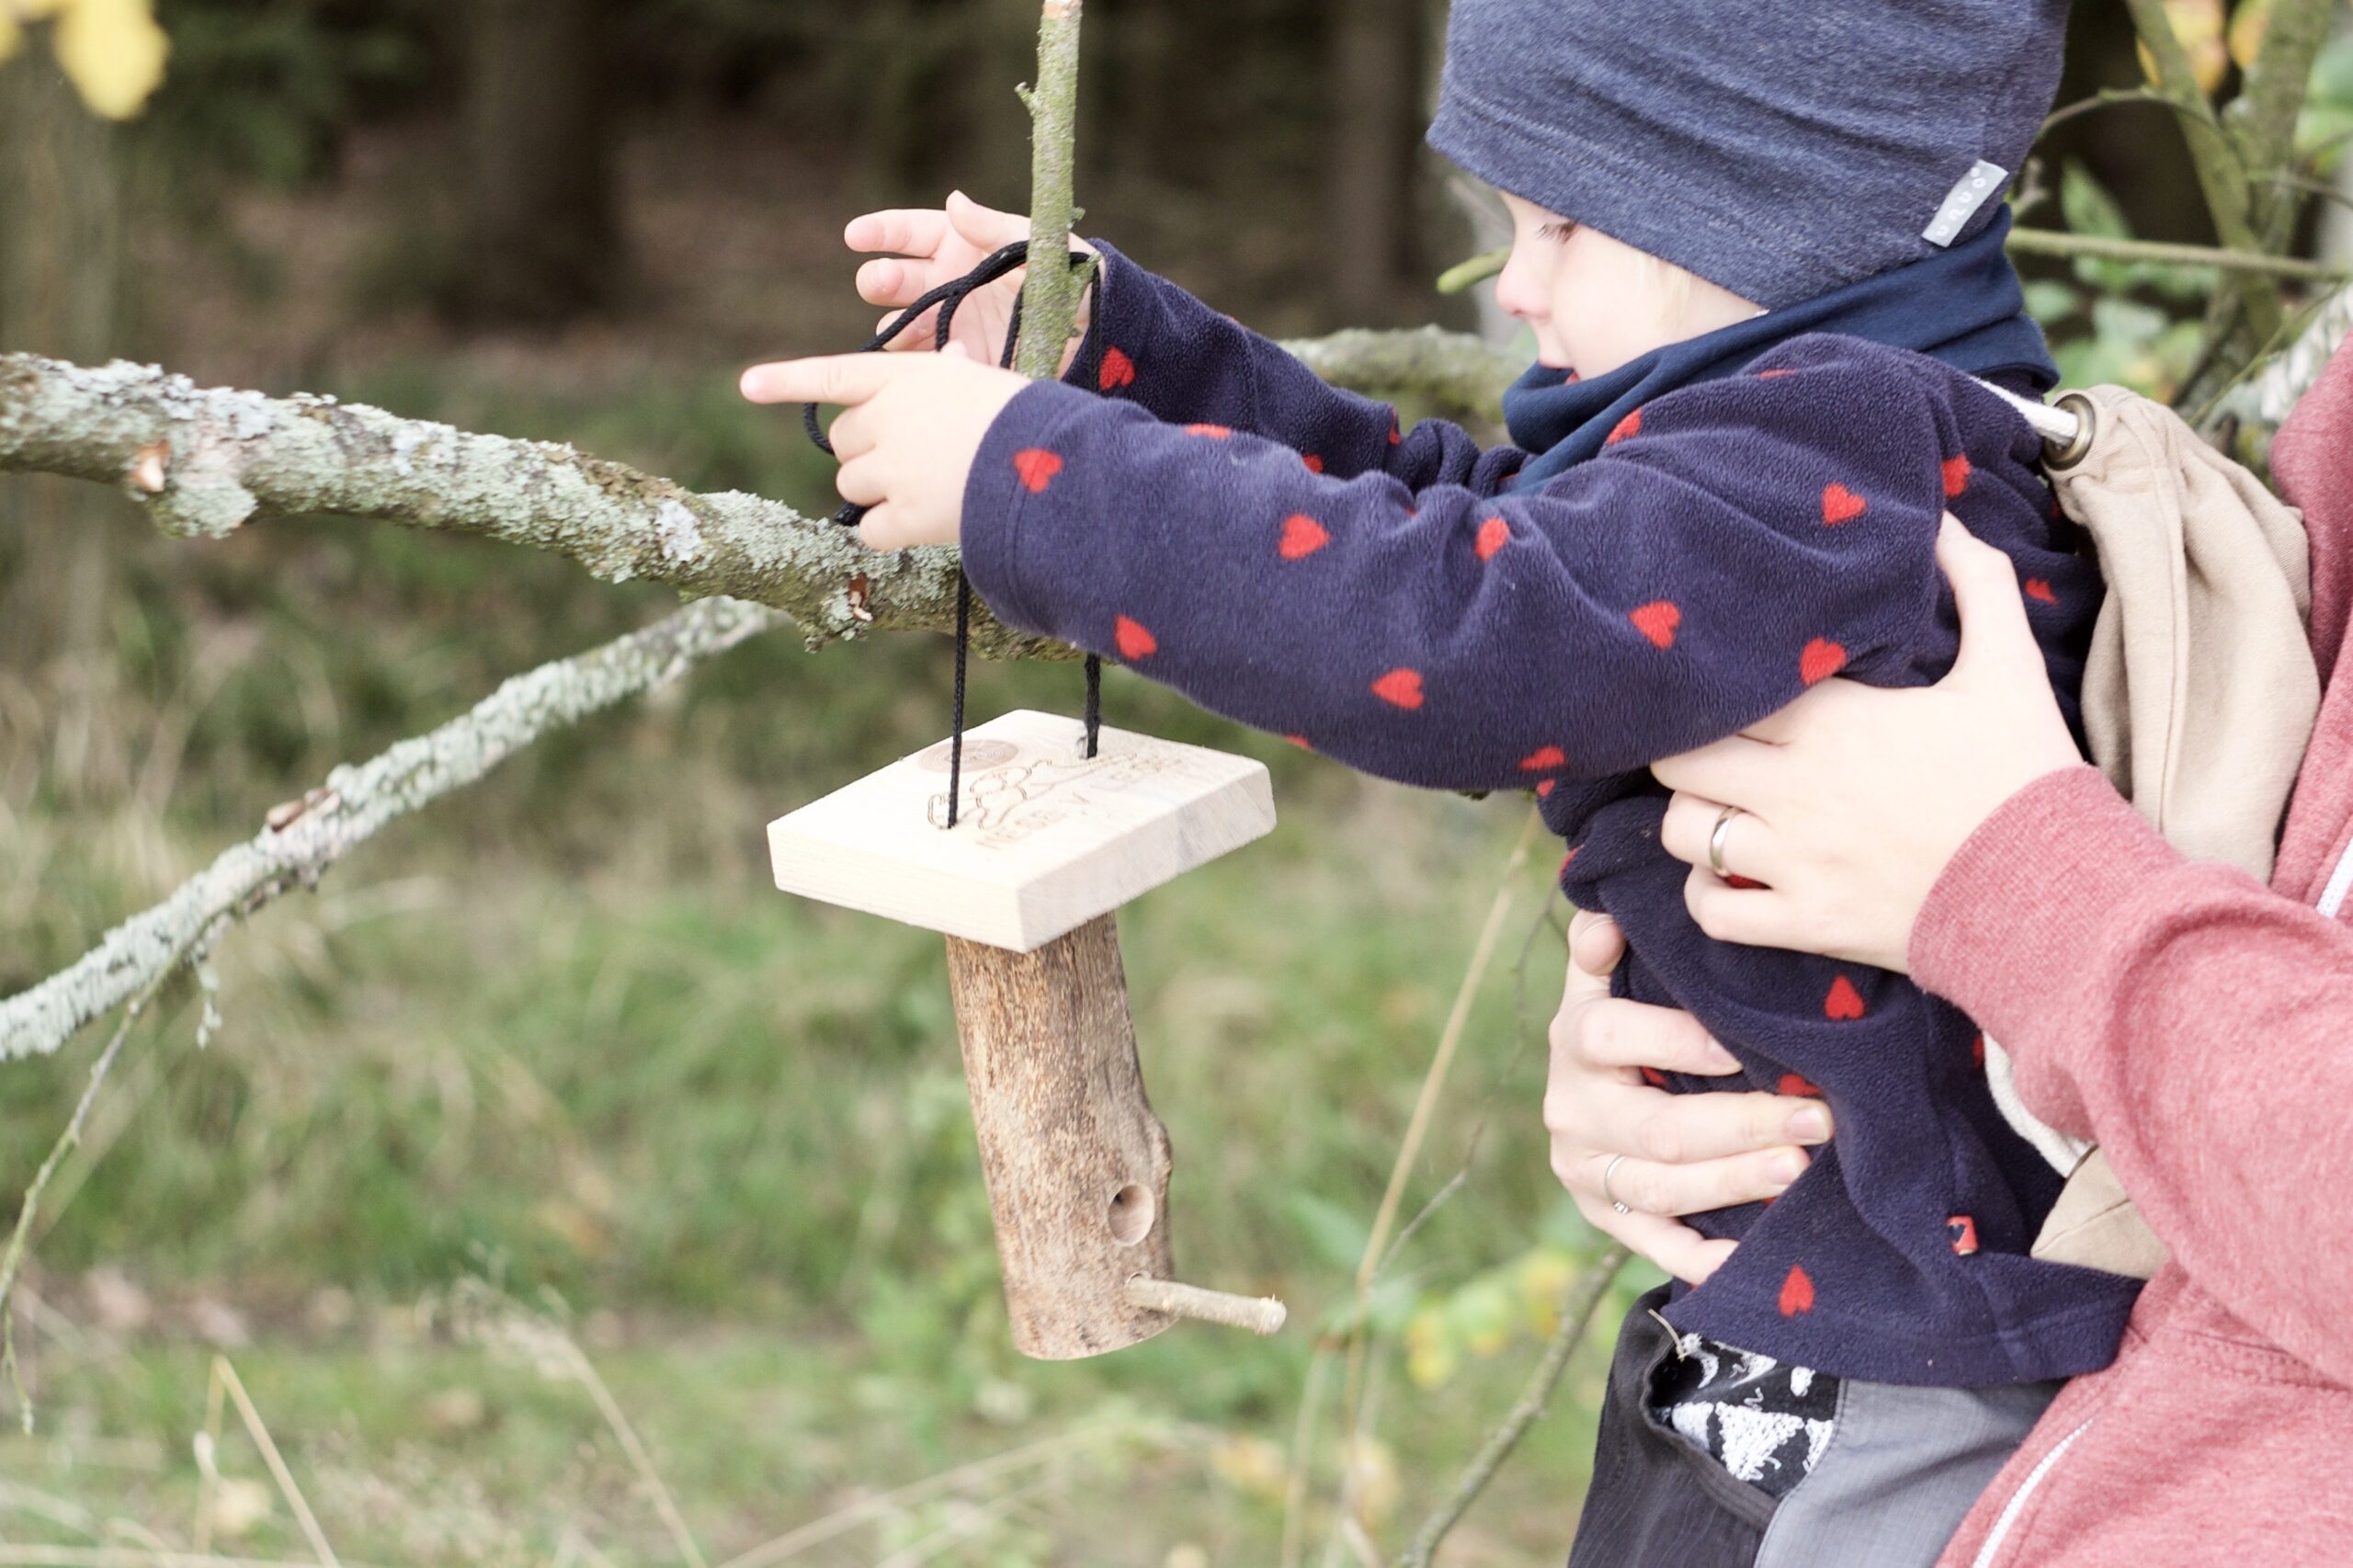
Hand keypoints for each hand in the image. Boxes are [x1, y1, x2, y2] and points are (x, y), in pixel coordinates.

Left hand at [739, 344, 1029, 549]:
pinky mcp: (904, 516)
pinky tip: (924, 526)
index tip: (747, 386)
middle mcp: (889, 417)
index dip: (787, 380)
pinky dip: (890, 534)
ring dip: (880, 494)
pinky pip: (870, 532)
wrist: (1055, 468)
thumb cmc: (1032, 421)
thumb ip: (950, 381)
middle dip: (866, 455)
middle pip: (843, 442)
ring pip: (852, 487)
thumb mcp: (990, 380)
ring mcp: (893, 468)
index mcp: (909, 376)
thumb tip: (941, 371)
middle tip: (911, 463)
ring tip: (930, 492)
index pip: (835, 375)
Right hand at [846, 191, 1095, 372]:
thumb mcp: (1036, 243)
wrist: (1100, 330)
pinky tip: (928, 363)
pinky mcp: (963, 360)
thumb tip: (953, 200)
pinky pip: (927, 363)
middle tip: (878, 283)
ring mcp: (951, 323)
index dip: (880, 232)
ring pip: (902, 325)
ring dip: (895, 326)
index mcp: (959, 244)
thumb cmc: (1069, 275)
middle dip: (880, 279)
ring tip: (901, 330)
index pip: (909, 232)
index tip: (855, 236)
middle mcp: (946, 283)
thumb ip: (994, 227)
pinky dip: (920, 364)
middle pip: (895, 280)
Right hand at [1547, 910, 1833, 1283]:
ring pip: (1659, 1188)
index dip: (1670, 1040)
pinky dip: (1698, 1258)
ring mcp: (1586, 1171)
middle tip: (1814, 1118)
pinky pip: (1652, 1246)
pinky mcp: (1604, 1217)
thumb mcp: (1607, 980)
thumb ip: (1606, 950)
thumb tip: (1605, 921)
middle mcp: (1571, 1110)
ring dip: (1732, 1182)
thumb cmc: (1626, 1022)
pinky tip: (1749, 1256)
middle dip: (1738, 1125)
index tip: (1739, 1047)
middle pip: (1652, 1127)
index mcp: (1574, 1042)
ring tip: (1799, 1171)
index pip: (1606, 1036)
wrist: (1588, 1096)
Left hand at [1655, 516, 2082, 971]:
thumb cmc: (2029, 777)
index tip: (1719, 694)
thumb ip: (1977, 585)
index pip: (1721, 693)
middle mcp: (1798, 787)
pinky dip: (1706, 897)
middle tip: (1709, 753)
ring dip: (1691, 822)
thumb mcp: (2009, 668)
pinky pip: (1712, 912)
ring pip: (1682, 833)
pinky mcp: (1807, 924)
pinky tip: (1729, 881)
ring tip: (1719, 813)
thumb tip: (1946, 522)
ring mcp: (1797, 860)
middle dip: (1682, 753)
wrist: (2062, 895)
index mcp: (1833, 720)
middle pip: (1679, 760)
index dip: (1708, 692)